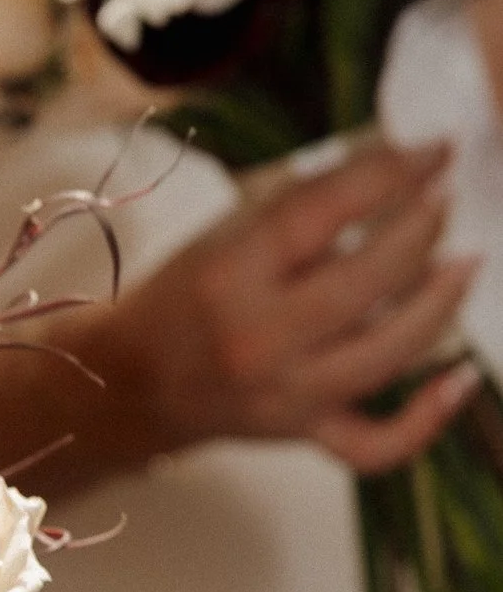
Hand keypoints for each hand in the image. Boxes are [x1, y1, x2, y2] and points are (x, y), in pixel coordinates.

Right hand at [63, 136, 479, 479]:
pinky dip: (427, 417)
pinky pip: (378, 443)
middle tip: (445, 199)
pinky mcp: (302, 433)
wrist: (127, 386)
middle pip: (370, 277)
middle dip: (424, 227)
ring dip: (442, 300)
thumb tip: (391, 173)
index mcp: (230, 275)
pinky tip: (460, 377)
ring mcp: (285, 394)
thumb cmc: (180, 300)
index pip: (326, 209)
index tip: (433, 149)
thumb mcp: (222, 236)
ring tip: (464, 261)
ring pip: (391, 351)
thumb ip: (299, 208)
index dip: (392, 171)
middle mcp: (258, 338)